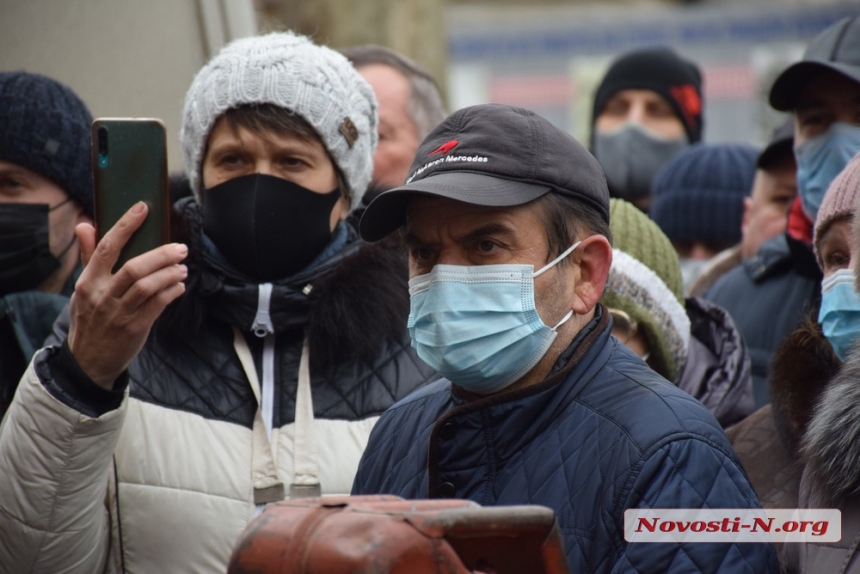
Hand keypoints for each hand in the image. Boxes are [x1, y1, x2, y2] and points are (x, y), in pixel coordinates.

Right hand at [67, 202, 187, 389]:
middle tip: (180, 248)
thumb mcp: (83, 289)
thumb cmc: (90, 318)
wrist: (88, 360)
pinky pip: (157, 305)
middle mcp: (101, 295)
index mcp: (88, 281)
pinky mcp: (134, 328)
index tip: (143, 208)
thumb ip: (89, 257)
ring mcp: (118, 313)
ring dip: (170, 273)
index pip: (107, 247)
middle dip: (161, 255)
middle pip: (134, 267)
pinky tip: (179, 287)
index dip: (126, 225)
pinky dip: (171, 292)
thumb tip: (84, 224)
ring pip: (148, 286)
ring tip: (183, 268)